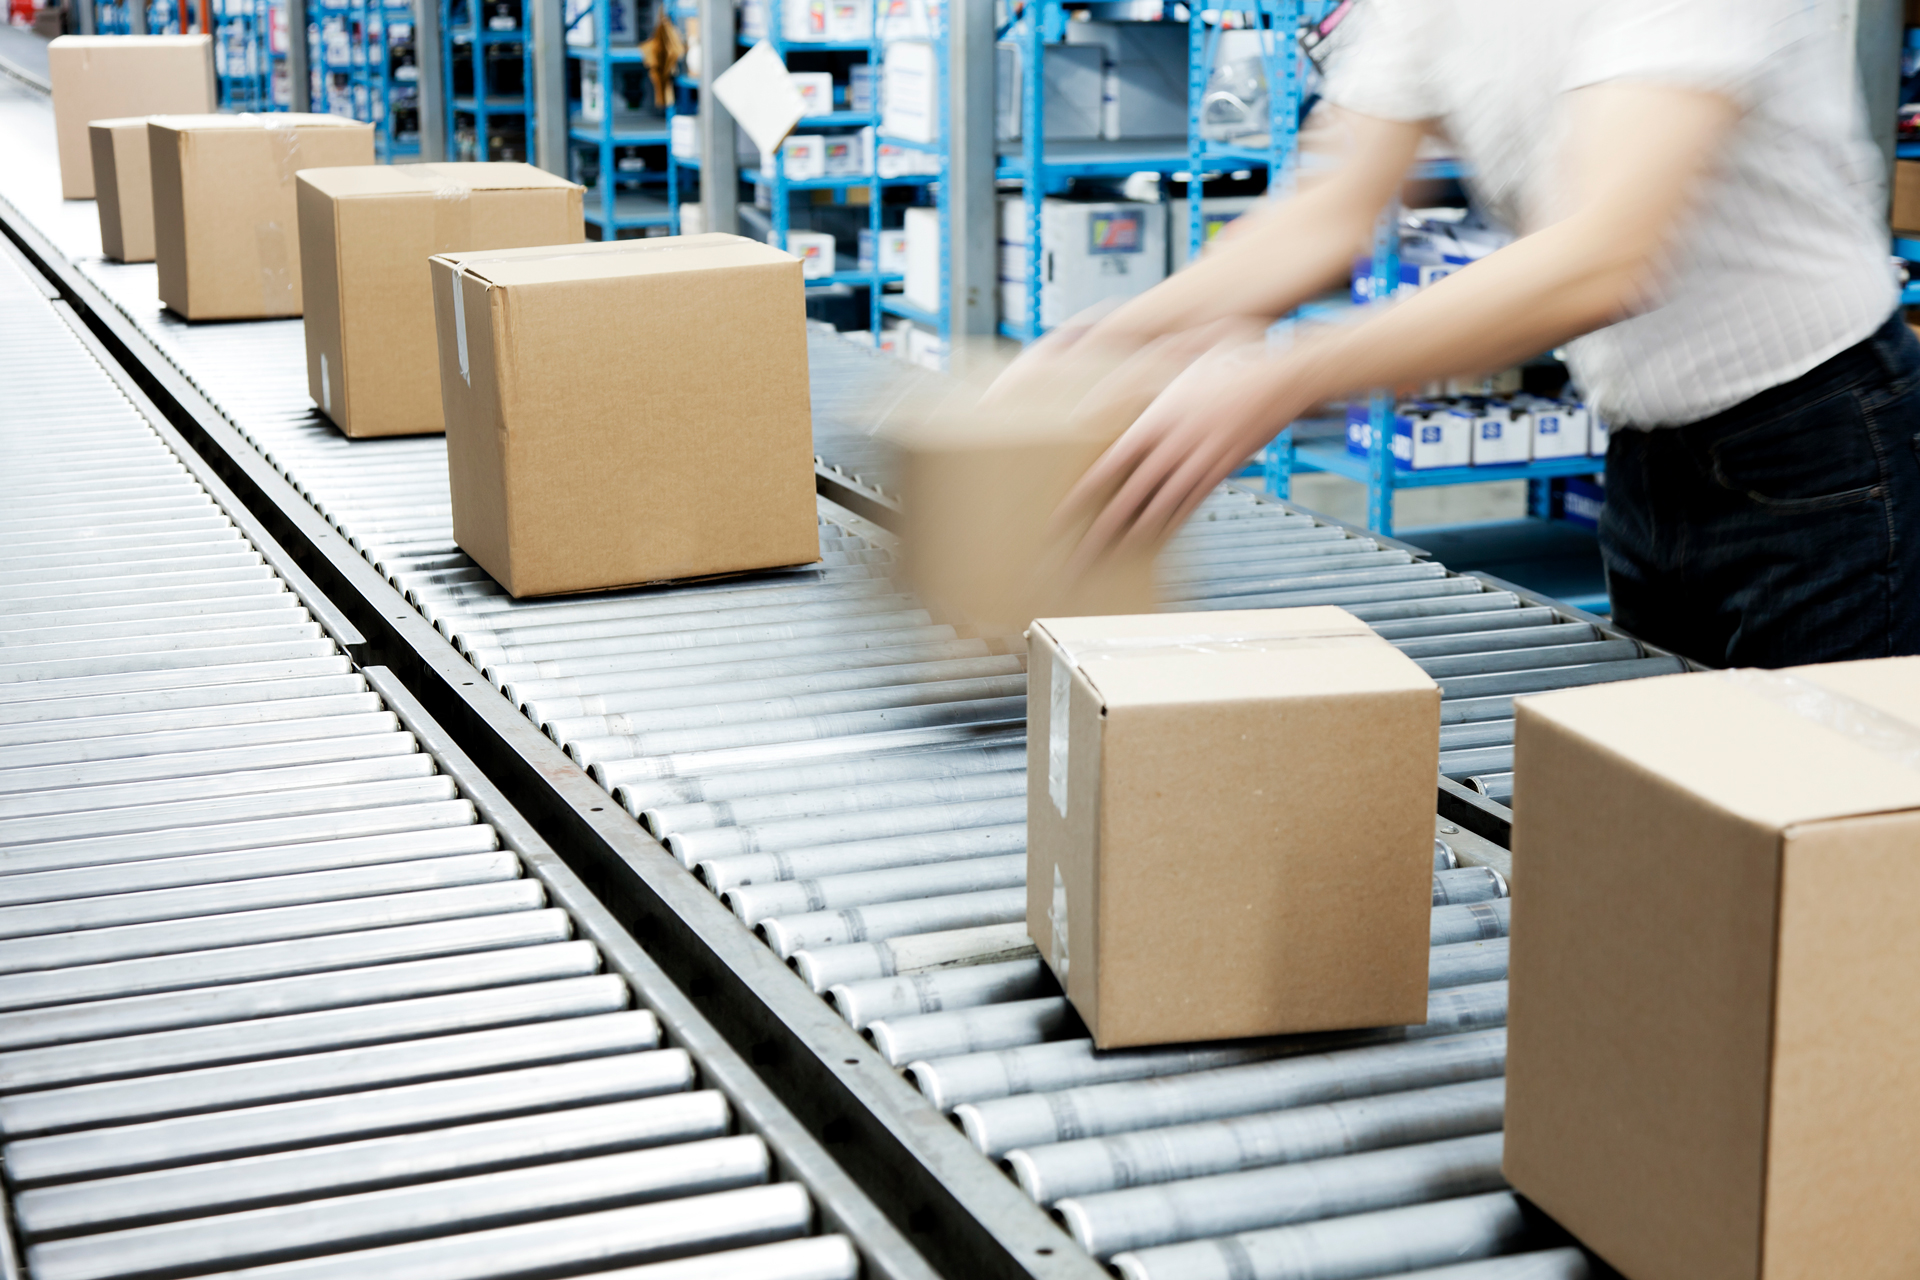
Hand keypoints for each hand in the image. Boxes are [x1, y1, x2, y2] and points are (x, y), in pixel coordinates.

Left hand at [1060, 338, 1311, 570]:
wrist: (1286, 376)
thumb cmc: (1237, 355)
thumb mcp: (1187, 349)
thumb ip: (1148, 362)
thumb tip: (1115, 367)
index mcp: (1158, 418)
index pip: (1111, 464)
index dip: (1085, 494)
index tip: (1062, 514)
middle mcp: (1176, 446)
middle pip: (1130, 498)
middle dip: (1100, 531)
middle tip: (1077, 556)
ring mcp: (1201, 462)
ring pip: (1159, 510)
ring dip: (1131, 538)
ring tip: (1108, 559)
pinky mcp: (1222, 471)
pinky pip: (1190, 505)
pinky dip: (1169, 527)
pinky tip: (1152, 542)